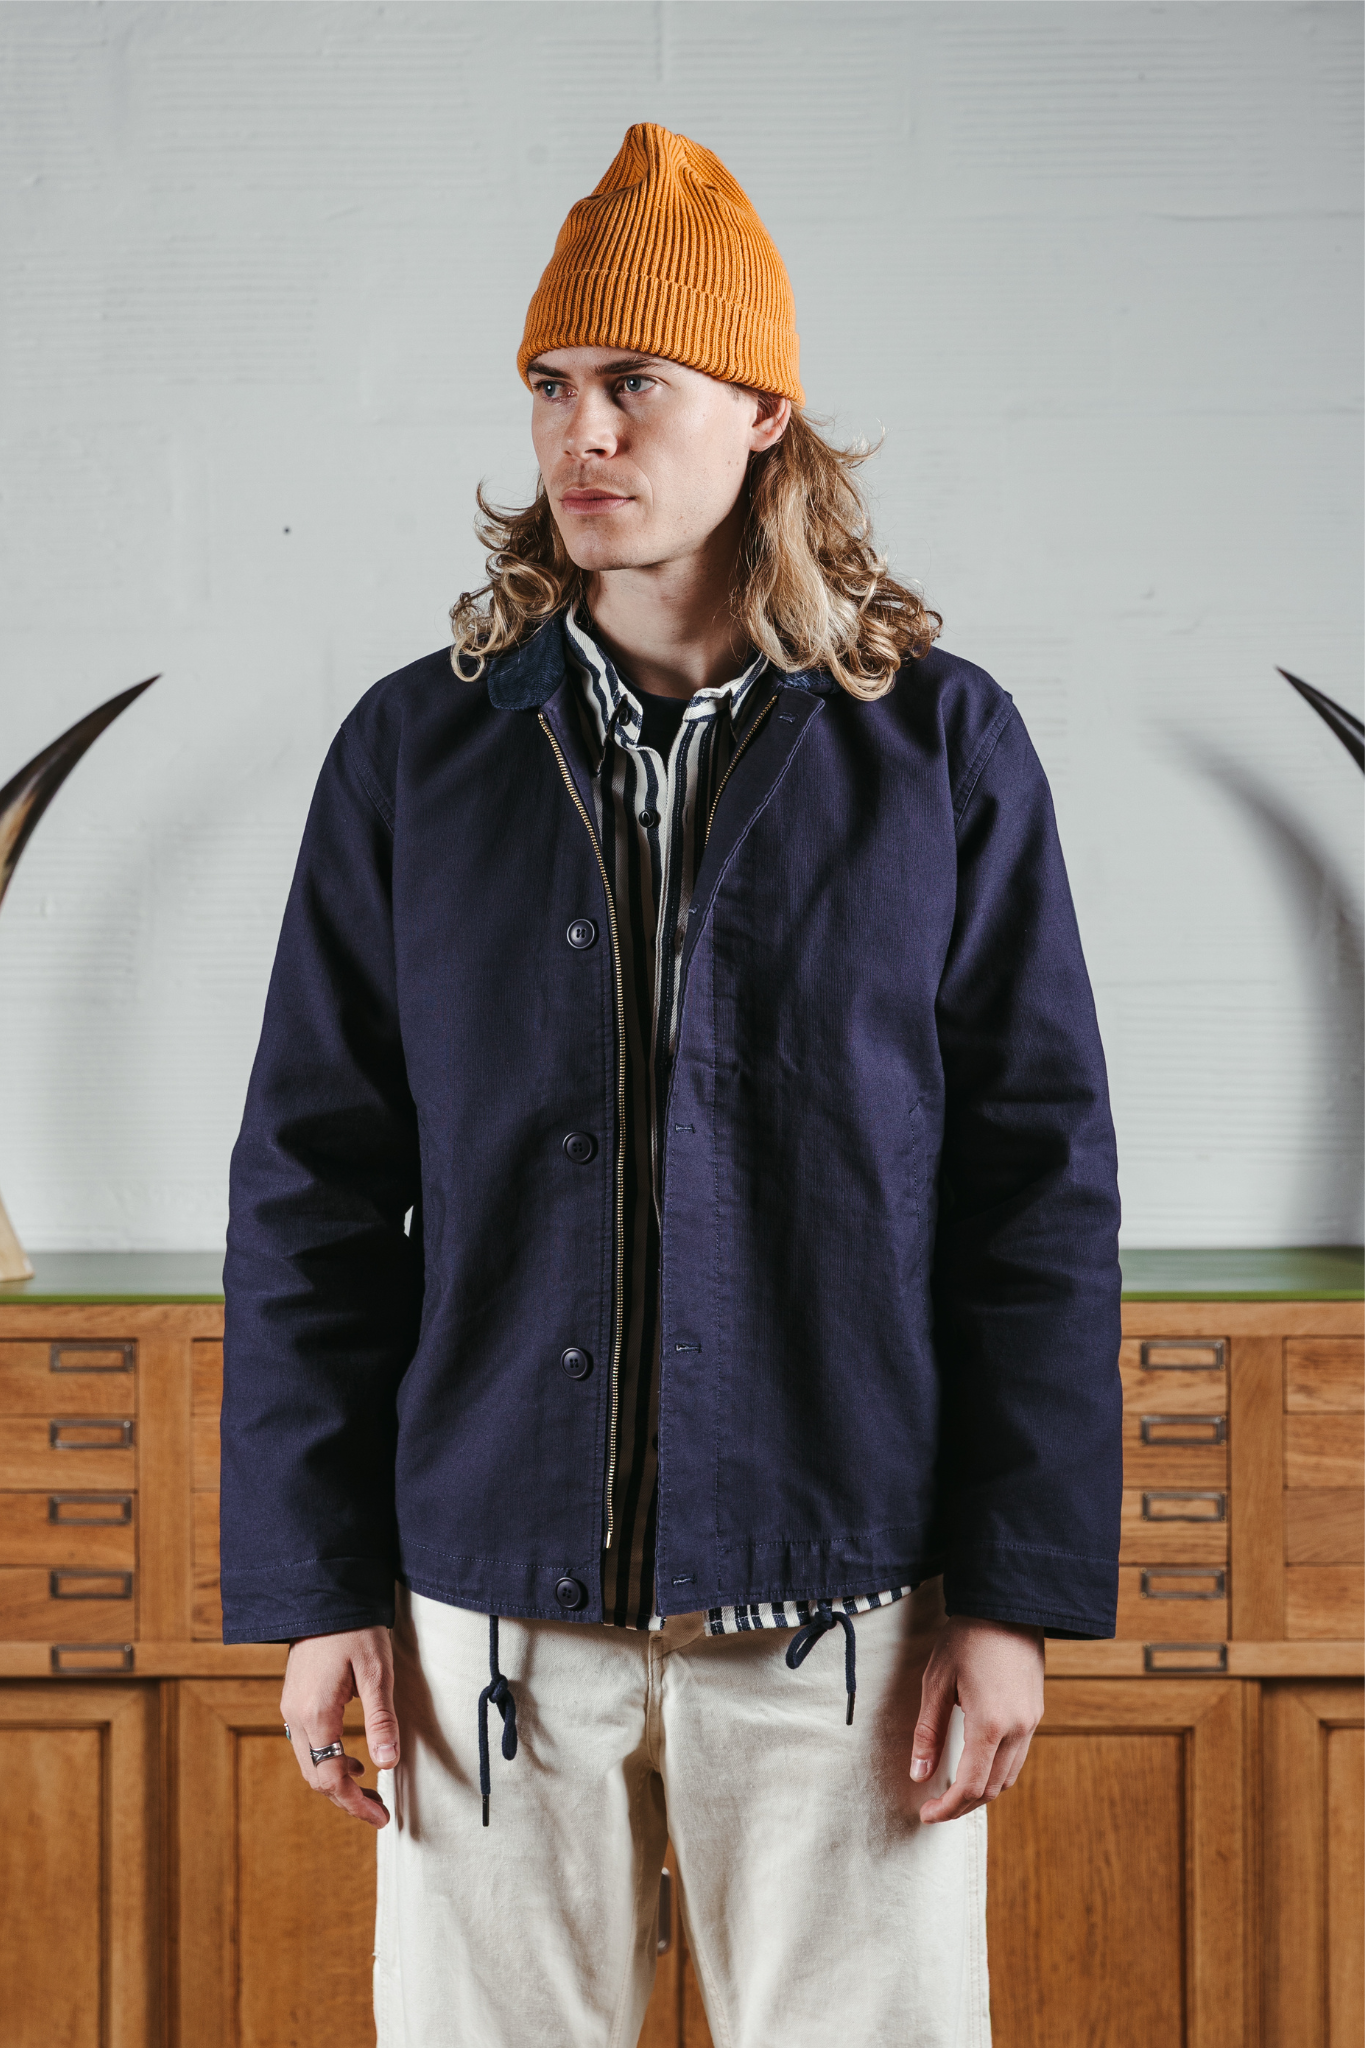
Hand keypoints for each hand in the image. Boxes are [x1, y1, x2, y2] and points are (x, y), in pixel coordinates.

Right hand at [281, 1625, 399, 1828]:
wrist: (324, 1595)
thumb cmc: (355, 1629)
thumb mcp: (377, 1672)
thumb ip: (381, 1720)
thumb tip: (388, 1765)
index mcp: (316, 1715)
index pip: (331, 1777)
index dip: (355, 1803)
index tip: (381, 1817)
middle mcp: (296, 1717)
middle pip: (316, 1777)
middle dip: (346, 1799)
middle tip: (379, 1811)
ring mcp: (291, 1708)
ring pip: (310, 1763)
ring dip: (337, 1782)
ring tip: (370, 1791)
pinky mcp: (294, 1699)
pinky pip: (307, 1745)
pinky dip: (328, 1761)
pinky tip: (352, 1758)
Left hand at [911, 1613, 1043, 1823]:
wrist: (1007, 1605)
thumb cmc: (965, 1638)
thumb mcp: (936, 1681)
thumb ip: (929, 1731)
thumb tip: (919, 1774)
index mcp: (990, 1724)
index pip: (970, 1786)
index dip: (947, 1807)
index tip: (926, 1814)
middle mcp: (1018, 1729)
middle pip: (991, 1789)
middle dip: (962, 1805)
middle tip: (935, 1807)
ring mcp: (1032, 1722)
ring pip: (1008, 1777)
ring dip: (981, 1791)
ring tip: (952, 1790)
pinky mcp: (1036, 1712)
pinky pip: (1018, 1757)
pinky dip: (996, 1771)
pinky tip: (976, 1764)